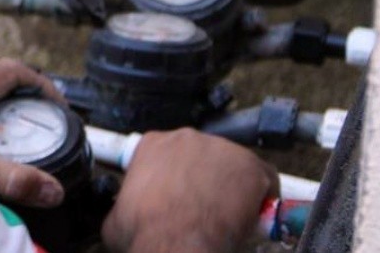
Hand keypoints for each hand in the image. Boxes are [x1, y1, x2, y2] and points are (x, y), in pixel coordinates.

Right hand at [101, 128, 278, 252]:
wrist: (173, 242)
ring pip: (233, 165)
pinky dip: (262, 195)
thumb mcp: (116, 217)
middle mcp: (186, 137)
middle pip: (203, 156)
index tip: (179, 195)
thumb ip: (123, 206)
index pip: (168, 153)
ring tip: (228, 215)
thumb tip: (123, 216)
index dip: (176, 176)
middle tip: (204, 208)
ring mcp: (220, 148)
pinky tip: (253, 215)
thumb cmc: (145, 230)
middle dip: (205, 179)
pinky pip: (263, 176)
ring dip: (232, 186)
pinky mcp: (248, 164)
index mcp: (151, 144)